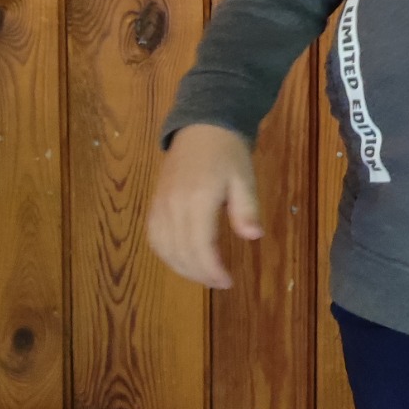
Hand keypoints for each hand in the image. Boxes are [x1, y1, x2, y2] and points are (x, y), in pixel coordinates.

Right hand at [146, 122, 262, 288]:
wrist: (202, 126)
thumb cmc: (228, 153)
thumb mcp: (245, 178)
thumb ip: (247, 209)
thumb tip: (253, 236)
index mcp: (197, 199)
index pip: (200, 246)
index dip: (212, 270)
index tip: (228, 282)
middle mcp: (173, 205)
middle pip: (180, 252)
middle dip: (199, 273)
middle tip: (219, 282)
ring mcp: (160, 204)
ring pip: (164, 248)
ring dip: (181, 268)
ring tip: (203, 275)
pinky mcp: (154, 204)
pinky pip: (154, 237)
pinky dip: (166, 254)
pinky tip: (181, 260)